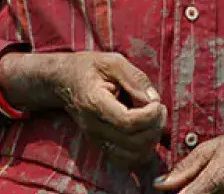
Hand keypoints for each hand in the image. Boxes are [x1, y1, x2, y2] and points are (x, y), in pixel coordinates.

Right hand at [44, 52, 167, 166]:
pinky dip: (142, 151)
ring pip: (131, 157)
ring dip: (151, 142)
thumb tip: (154, 99)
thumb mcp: (113, 62)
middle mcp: (93, 127)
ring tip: (154, 120)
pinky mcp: (101, 146)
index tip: (157, 102)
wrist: (64, 81)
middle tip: (160, 109)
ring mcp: (96, 140)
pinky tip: (146, 131)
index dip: (150, 115)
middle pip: (133, 143)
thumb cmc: (89, 68)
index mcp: (95, 104)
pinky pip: (126, 160)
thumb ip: (135, 79)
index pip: (127, 122)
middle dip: (154, 128)